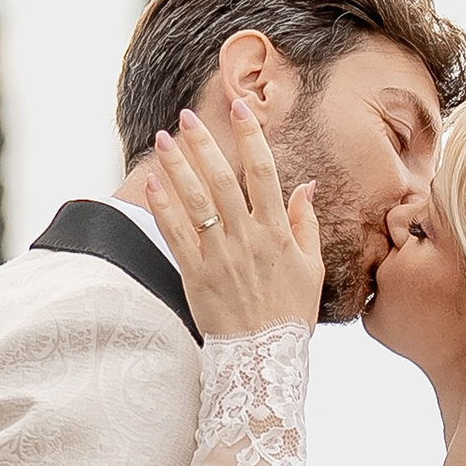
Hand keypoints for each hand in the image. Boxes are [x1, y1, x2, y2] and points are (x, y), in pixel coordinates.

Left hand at [142, 100, 324, 337]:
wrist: (263, 358)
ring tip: (164, 138)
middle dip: (204, 143)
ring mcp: (219, 257)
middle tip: (187, 117)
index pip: (264, 172)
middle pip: (222, 179)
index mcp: (276, 233)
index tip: (239, 107)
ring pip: (195, 201)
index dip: (250, 136)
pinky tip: (154, 182)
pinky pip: (176, 235)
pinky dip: (164, 207)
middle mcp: (247, 239)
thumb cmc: (290, 313)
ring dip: (178, 166)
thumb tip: (306, 186)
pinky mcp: (195, 276)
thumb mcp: (311, 268)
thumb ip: (305, 224)